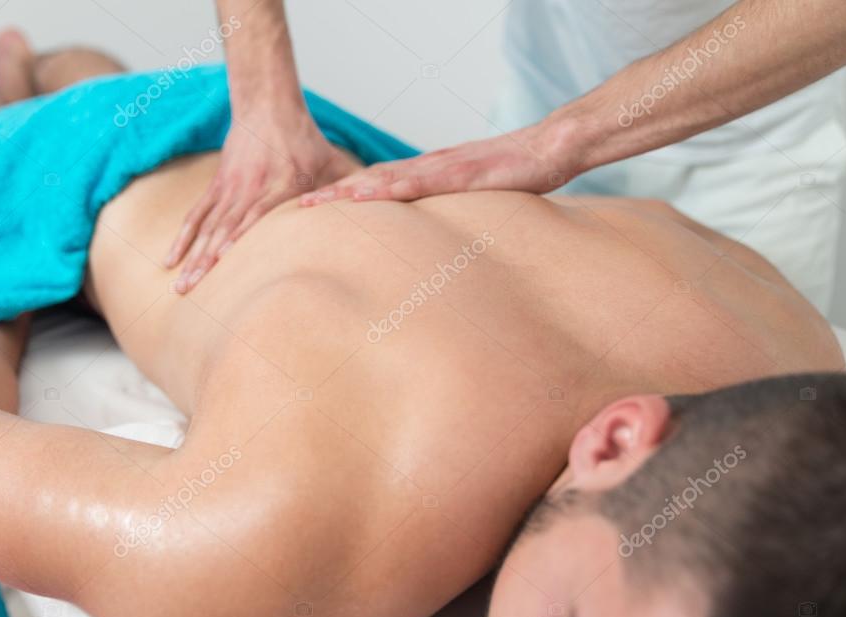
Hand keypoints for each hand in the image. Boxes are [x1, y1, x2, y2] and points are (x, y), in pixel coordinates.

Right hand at [168, 112, 356, 292]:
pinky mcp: (217, 187)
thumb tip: (375, 218)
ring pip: (205, 227)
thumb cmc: (307, 140)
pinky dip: (182, 238)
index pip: (256, 215)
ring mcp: (229, 189)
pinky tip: (170, 259)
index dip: (238, 237)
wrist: (269, 107)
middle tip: (191, 292)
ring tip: (179, 286)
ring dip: (191, 258)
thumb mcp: (332, 164)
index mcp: (279, 187)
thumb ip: (347, 193)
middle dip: (205, 263)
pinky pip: (195, 215)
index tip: (223, 261)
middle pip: (223, 229)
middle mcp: (249, 190)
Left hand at [300, 122, 578, 205]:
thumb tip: (428, 238)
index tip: (312, 209)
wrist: (549, 148)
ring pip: (387, 178)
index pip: (376, 184)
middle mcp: (427, 167)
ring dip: (350, 190)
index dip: (342, 195)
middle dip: (333, 193)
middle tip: (296, 208)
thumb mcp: (471, 197)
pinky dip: (394, 187)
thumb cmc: (514, 174)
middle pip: (370, 179)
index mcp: (427, 173)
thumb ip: (448, 211)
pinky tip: (371, 194)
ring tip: (318, 202)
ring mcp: (442, 168)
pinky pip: (423, 181)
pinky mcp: (463, 173)